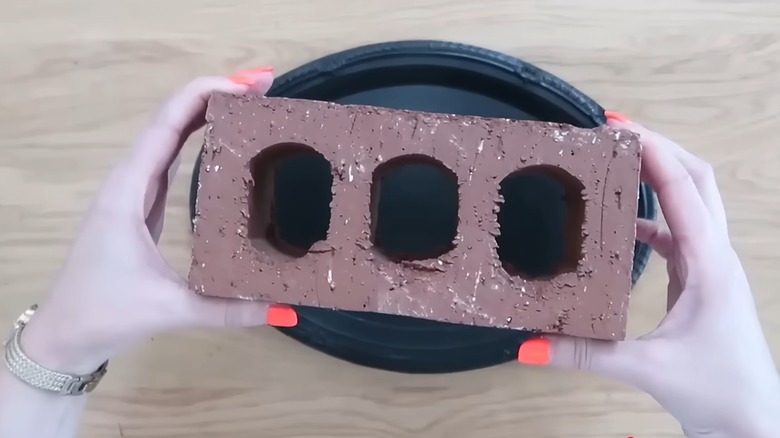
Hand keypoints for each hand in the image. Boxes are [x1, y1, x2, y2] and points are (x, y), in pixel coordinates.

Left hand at [19, 71, 296, 374]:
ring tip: (251, 100)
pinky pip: (169, 156)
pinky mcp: (140, 203)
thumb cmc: (106, 313)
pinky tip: (222, 136)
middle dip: (215, 94)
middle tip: (264, 85)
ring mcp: (133, 190)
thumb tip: (287, 309)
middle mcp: (130, 181)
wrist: (65, 332)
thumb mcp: (172, 310)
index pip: (167, 125)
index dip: (205, 95)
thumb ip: (230, 310)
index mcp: (129, 192)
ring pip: (169, 135)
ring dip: (206, 111)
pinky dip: (196, 137)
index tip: (248, 85)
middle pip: (171, 119)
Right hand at [520, 118, 779, 436]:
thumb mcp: (645, 369)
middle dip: (661, 147)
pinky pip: (680, 234)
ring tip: (621, 159)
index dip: (653, 151)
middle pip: (698, 180)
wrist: (754, 422)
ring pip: (694, 202)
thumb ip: (584, 353)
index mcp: (709, 265)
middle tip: (617, 129)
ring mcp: (712, 268)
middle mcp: (715, 257)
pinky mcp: (702, 282)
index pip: (684, 189)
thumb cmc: (718, 391)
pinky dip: (656, 216)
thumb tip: (529, 346)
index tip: (619, 127)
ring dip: (663, 174)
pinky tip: (626, 222)